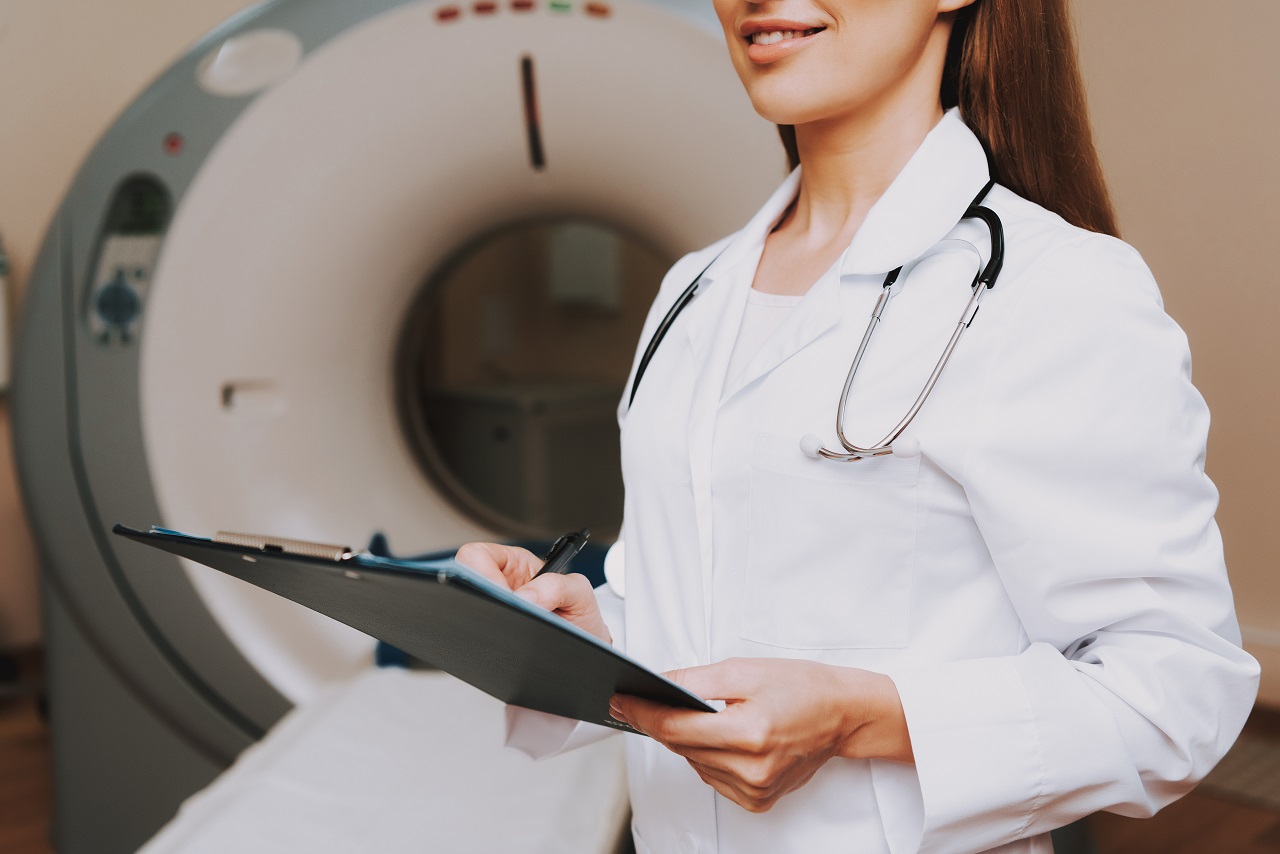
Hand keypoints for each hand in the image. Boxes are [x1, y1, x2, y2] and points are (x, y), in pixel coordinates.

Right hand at [454, 542, 611, 643]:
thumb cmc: (580, 617)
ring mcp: (493, 610)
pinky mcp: (490, 634)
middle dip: (476, 596)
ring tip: (510, 631)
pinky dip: (483, 639)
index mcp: (516, 565)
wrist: (585, 649)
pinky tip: (505, 644)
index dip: (481, 573)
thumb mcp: (580, 594)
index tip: (501, 595)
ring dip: (482, 619)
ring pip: (464, 608)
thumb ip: (560, 585)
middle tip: (501, 616)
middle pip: (462, 580)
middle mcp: (499, 585)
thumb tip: (525, 597)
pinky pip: (473, 634)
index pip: (478, 555)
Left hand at [608, 657, 911, 812]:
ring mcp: (754, 790)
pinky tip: (720, 737)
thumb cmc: (802, 687)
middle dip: (659, 721)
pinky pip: (712, 777)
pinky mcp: (757, 800)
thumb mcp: (745, 670)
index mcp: (749, 733)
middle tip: (642, 698)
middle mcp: (751, 769)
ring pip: (693, 763)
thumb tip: (656, 684)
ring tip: (697, 713)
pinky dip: (706, 756)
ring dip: (686, 739)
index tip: (618, 700)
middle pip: (680, 746)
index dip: (640, 712)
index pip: (675, 727)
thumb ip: (695, 680)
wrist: (844, 714)